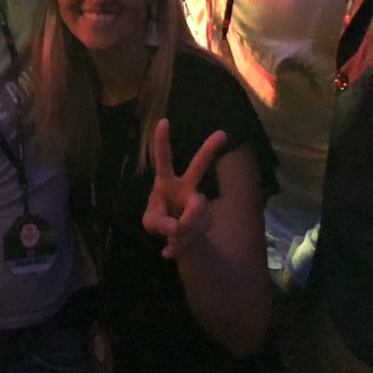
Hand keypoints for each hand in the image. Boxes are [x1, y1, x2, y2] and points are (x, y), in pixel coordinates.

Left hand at [142, 123, 224, 258]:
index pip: (164, 159)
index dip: (162, 142)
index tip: (163, 121)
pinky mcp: (207, 217)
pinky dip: (183, 244)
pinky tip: (171, 251)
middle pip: (198, 166)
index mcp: (166, 182)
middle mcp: (185, 186)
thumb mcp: (150, 222)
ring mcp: (198, 201)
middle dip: (209, 149)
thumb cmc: (160, 220)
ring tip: (170, 242)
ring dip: (183, 232)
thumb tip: (176, 227)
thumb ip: (159, 223)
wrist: (178, 237)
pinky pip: (197, 230)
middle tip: (222, 133)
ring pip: (196, 213)